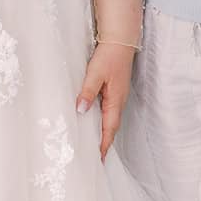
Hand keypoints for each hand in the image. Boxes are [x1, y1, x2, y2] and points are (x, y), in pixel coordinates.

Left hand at [77, 42, 134, 159]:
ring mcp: (117, 97)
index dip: (104, 144)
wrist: (120, 41)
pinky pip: (109, 111)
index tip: (99, 159)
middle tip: (96, 158)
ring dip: (104, 133)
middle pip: (112, 128)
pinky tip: (94, 122)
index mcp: (116, 100)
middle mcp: (119, 101)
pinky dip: (103, 121)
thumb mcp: (95, 74)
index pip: (110, 128)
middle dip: (105, 143)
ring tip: (94, 145)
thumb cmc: (109, 56)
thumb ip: (88, 92)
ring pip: (110, 120)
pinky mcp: (114, 91)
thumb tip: (81, 110)